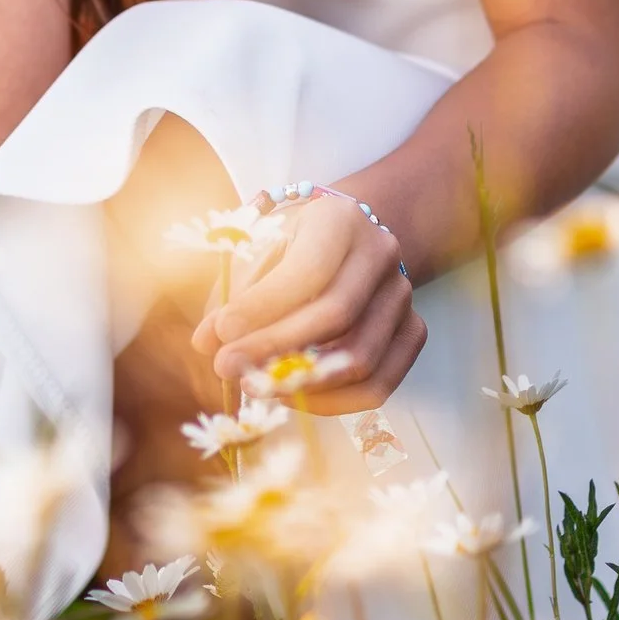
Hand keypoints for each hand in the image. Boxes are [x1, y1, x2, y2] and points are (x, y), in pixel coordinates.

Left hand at [193, 194, 424, 413]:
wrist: (345, 242)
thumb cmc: (288, 244)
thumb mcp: (255, 248)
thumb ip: (231, 291)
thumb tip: (206, 342)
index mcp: (340, 219)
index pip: (308, 270)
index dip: (263, 307)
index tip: (219, 333)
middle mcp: (381, 254)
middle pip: (337, 316)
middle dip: (275, 348)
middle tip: (226, 367)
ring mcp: (403, 296)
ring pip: (362, 358)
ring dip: (302, 382)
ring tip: (254, 387)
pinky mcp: (412, 332)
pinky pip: (378, 385)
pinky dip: (333, 401)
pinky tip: (292, 396)